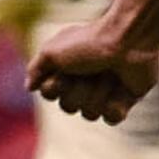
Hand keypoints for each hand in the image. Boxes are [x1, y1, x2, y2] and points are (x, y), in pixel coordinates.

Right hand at [28, 17, 158, 127]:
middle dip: (80, 89)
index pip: (50, 94)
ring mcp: (103, 93)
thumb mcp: (52, 50)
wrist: (129, 39)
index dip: (56, 86)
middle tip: (92, 71)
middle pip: (69, 106)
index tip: (65, 70)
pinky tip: (121, 89)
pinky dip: (115, 105)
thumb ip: (35, 68)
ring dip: (99, 92)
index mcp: (65, 70)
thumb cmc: (90, 42)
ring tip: (110, 74)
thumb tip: (29, 87)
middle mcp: (82, 83)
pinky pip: (111, 119)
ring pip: (90, 114)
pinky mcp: (124, 100)